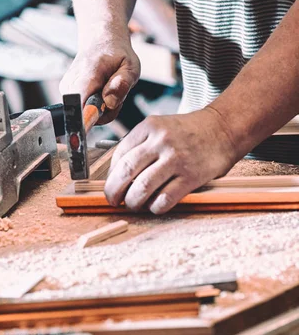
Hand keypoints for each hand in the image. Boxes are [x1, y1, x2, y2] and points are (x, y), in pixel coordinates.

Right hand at [60, 33, 139, 123]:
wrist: (101, 42)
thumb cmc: (116, 54)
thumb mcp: (130, 66)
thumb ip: (122, 84)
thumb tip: (110, 102)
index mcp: (87, 74)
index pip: (77, 104)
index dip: (85, 119)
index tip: (92, 122)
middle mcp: (71, 84)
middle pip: (86, 115)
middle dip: (104, 111)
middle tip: (115, 92)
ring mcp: (67, 90)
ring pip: (87, 115)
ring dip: (102, 108)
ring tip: (109, 89)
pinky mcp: (67, 95)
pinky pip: (85, 111)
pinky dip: (96, 106)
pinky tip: (101, 91)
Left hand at [105, 107, 236, 212]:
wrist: (222, 129)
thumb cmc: (187, 132)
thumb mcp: (161, 127)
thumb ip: (140, 144)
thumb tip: (118, 173)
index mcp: (149, 127)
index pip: (120, 155)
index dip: (111, 174)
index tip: (112, 184)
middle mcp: (161, 141)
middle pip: (126, 171)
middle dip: (114, 191)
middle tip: (113, 200)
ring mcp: (177, 159)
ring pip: (142, 188)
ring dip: (133, 202)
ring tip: (133, 205)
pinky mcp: (191, 176)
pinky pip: (165, 198)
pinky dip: (155, 207)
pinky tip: (155, 206)